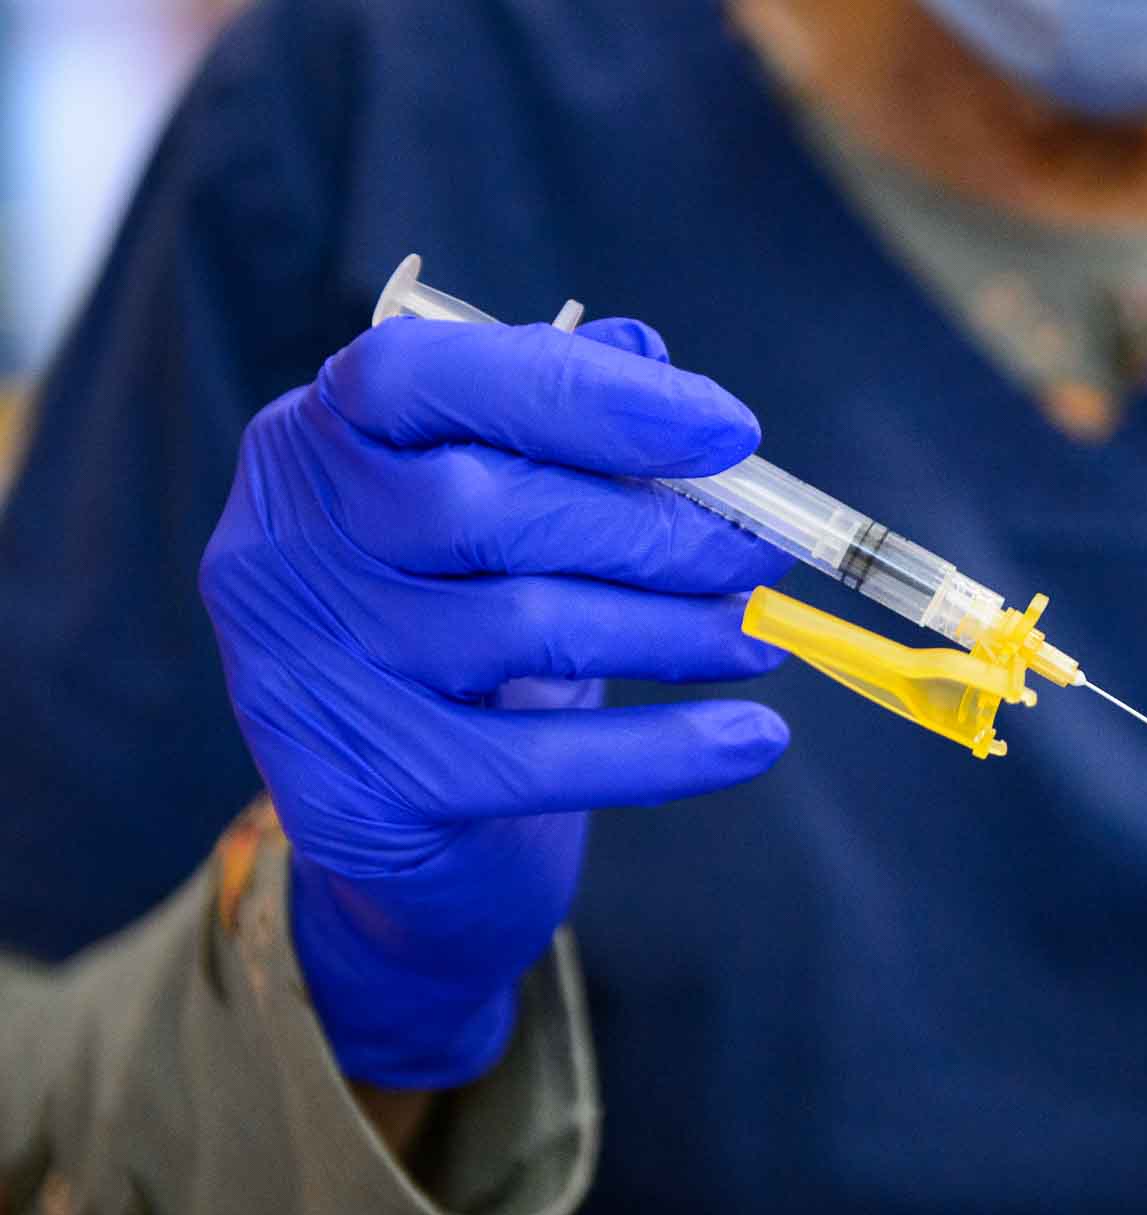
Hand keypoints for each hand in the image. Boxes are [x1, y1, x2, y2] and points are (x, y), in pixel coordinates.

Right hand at [201, 317, 793, 1088]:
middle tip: (757, 557)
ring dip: (672, 632)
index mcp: (317, 437)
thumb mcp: (496, 510)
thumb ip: (552, 421)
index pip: (424, 374)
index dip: (586, 393)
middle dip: (654, 531)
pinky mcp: (351, 789)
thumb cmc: (461, 628)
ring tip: (756, 637)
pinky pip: (536, 760)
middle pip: (488, 508)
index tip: (728, 430)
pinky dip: (665, 749)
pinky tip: (752, 739)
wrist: (396, 827)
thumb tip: (645, 355)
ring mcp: (305, 670)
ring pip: (525, 629)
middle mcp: (287, 543)